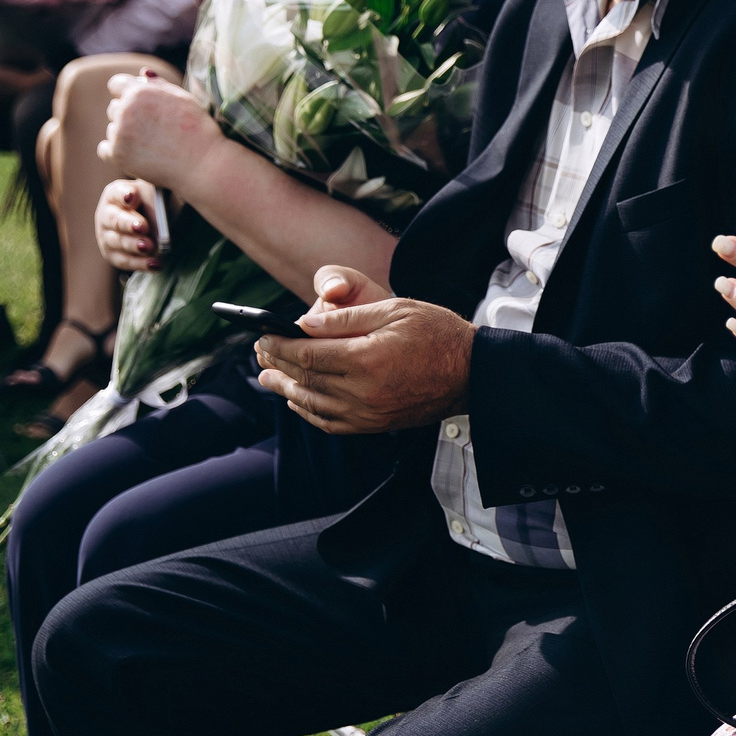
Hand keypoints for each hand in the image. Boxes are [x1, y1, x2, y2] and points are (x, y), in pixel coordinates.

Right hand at [93, 178, 164, 270]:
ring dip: (134, 245)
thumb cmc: (155, 204)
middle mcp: (106, 215)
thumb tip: (158, 211)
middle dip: (129, 224)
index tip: (132, 197)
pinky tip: (155, 264)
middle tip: (143, 227)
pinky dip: (140, 263)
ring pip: (118, 242)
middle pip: (115, 219)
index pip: (117, 193)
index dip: (124, 195)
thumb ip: (154, 196)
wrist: (157, 223)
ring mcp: (106, 236)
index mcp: (116, 194)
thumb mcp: (156, 194)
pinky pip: (125, 261)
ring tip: (150, 247)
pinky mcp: (113, 254)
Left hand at [97, 68, 217, 190]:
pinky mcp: (117, 154)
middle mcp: (125, 110)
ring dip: (125, 135)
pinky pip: (105, 149)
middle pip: (114, 108)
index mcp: (139, 92)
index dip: (127, 93)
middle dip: (129, 115)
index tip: (140, 105)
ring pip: (112, 129)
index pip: (116, 84)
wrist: (204, 164)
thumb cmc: (198, 130)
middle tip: (153, 129)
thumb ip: (160, 84)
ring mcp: (119, 133)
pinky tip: (138, 154)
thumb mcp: (183, 99)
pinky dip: (118, 152)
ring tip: (152, 144)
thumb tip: (142, 73)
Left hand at [253, 265, 466, 432]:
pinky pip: (332, 423)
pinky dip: (309, 413)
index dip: (279, 345)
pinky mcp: (377, 425)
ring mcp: (370, 413)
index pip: (307, 354)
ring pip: (313, 404)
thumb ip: (346, 318)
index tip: (263, 336)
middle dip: (278, 365)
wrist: (474, 372)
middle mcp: (364, 391)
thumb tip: (304, 324)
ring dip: (286, 391)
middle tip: (260, 354)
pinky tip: (299, 402)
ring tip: (268, 378)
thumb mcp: (395, 310)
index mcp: (367, 358)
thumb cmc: (438, 333)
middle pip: (306, 379)